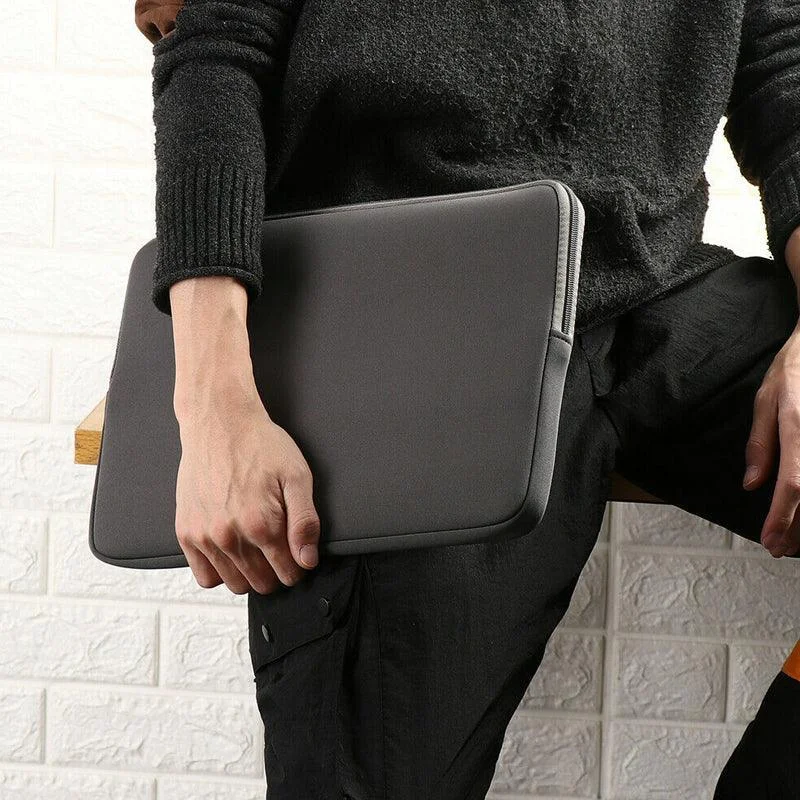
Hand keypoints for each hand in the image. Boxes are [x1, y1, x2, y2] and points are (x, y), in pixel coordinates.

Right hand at [175, 390, 321, 594]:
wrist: (220, 423)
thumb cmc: (261, 445)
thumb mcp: (297, 477)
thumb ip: (305, 522)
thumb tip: (307, 560)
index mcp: (261, 525)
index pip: (288, 573)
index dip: (299, 565)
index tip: (298, 553)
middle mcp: (229, 536)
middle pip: (262, 583)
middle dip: (277, 572)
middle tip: (279, 549)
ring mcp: (204, 537)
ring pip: (235, 584)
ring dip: (251, 574)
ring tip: (257, 550)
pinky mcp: (186, 532)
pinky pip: (204, 576)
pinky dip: (220, 571)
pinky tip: (232, 552)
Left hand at [742, 225, 799, 556]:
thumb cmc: (794, 370)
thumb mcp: (766, 400)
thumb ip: (761, 444)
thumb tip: (752, 484)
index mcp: (798, 426)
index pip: (793, 483)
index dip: (782, 517)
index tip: (770, 541)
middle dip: (796, 528)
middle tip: (779, 548)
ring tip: (793, 539)